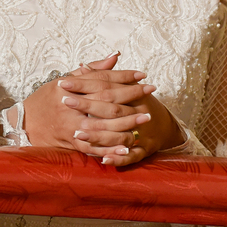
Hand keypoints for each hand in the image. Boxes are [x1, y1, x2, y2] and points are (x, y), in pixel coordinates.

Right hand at [18, 56, 152, 150]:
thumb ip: (91, 71)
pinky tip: (127, 147)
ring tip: (146, 117)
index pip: (101, 80)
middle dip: (130, 96)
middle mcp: (69, 106)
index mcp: (68, 87)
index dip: (123, 77)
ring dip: (127, 123)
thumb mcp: (63, 80)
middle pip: (106, 102)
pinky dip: (110, 149)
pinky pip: (94, 147)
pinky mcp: (70, 142)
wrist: (24, 123)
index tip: (143, 74)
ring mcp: (70, 126)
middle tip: (151, 92)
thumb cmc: (46, 99)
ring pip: (103, 126)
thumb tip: (115, 57)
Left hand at [60, 77, 184, 166]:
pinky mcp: (143, 150)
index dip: (83, 84)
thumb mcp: (123, 88)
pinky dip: (119, 159)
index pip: (104, 86)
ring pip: (118, 134)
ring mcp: (141, 132)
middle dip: (86, 106)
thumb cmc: (137, 103)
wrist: (162, 126)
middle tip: (65, 101)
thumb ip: (102, 77)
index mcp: (131, 95)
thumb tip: (82, 66)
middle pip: (109, 108)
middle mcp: (137, 112)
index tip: (63, 82)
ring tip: (77, 134)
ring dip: (99, 135)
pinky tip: (104, 160)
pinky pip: (131, 157)